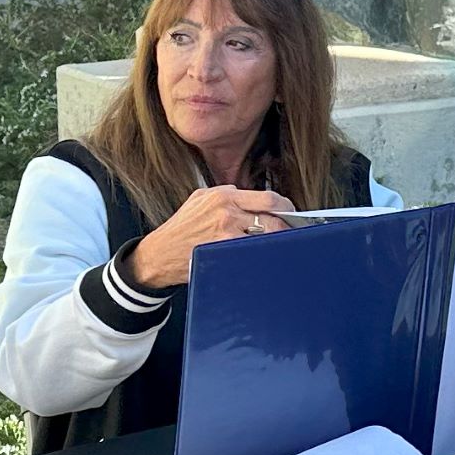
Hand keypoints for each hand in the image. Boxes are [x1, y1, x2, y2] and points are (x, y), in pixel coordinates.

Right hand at [128, 186, 297, 290]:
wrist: (159, 254)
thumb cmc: (181, 228)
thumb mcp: (201, 199)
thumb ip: (227, 196)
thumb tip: (254, 200)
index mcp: (224, 195)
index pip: (268, 198)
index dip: (286, 207)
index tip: (292, 214)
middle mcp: (227, 211)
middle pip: (273, 217)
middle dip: (288, 226)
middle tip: (295, 233)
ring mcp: (226, 233)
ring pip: (266, 237)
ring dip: (278, 243)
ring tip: (284, 247)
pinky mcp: (223, 251)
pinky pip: (252, 253)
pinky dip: (262, 255)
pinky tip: (267, 258)